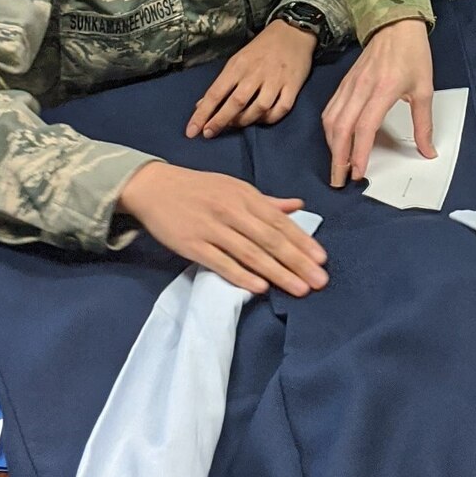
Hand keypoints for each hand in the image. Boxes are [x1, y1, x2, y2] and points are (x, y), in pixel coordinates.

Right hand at [118, 160, 325, 297]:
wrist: (153, 186)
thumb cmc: (198, 188)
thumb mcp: (234, 187)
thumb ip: (266, 201)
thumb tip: (298, 205)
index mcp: (245, 196)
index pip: (280, 222)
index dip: (302, 241)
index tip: (322, 259)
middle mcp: (232, 211)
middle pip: (270, 240)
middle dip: (298, 262)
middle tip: (320, 281)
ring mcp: (212, 228)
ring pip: (251, 253)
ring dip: (278, 272)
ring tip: (299, 289)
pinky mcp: (192, 244)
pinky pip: (221, 263)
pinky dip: (241, 275)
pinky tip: (260, 288)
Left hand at [186, 19, 315, 137]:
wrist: (292, 32)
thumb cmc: (260, 48)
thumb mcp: (237, 61)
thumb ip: (222, 84)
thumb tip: (201, 105)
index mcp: (238, 66)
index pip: (216, 93)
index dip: (203, 113)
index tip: (192, 130)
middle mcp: (255, 74)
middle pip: (236, 102)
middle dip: (220, 120)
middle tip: (209, 134)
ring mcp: (275, 80)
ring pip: (259, 108)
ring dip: (245, 121)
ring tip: (236, 125)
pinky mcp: (293, 86)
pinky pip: (281, 109)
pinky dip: (270, 118)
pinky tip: (262, 120)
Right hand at [321, 18, 433, 187]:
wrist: (395, 25)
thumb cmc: (412, 54)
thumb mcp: (425, 89)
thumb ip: (423, 123)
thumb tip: (427, 150)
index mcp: (383, 89)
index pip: (365, 127)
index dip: (359, 153)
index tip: (359, 173)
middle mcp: (361, 88)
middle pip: (341, 128)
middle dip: (338, 158)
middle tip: (340, 180)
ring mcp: (349, 85)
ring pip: (331, 120)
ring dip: (331, 146)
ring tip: (337, 166)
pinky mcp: (344, 84)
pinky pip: (330, 110)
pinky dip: (330, 130)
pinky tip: (334, 142)